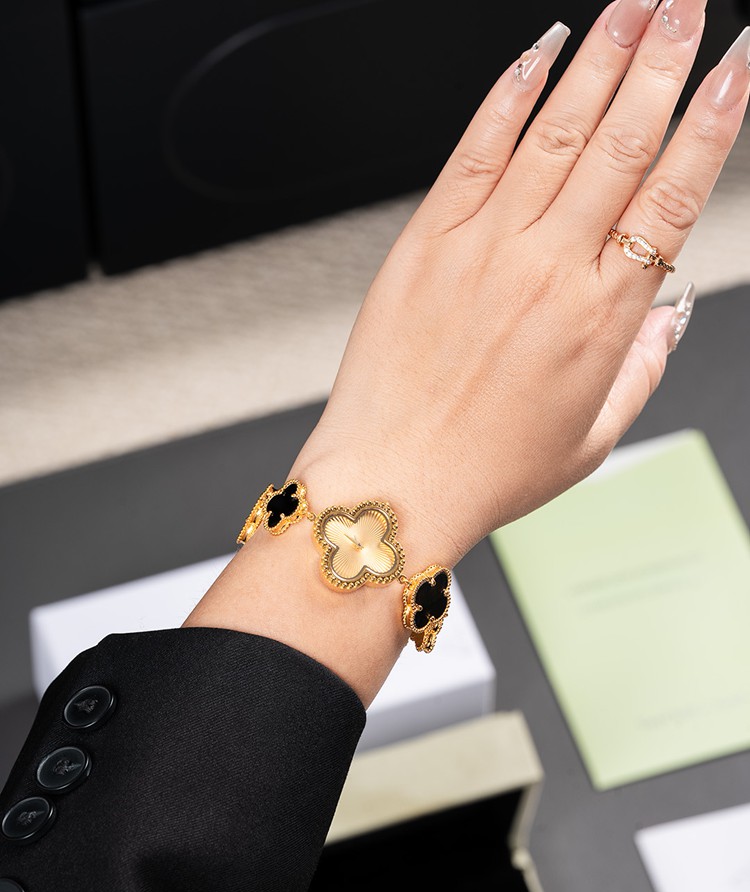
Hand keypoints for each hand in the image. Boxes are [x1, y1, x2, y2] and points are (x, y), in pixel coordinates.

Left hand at [291, 0, 747, 571]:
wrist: (394, 483)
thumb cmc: (485, 470)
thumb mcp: (591, 437)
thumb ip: (642, 367)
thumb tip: (669, 313)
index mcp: (601, 318)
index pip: (672, 194)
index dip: (713, 120)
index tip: (737, 65)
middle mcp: (548, 269)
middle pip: (623, 142)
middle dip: (665, 59)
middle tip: (690, 4)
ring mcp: (484, 248)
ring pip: (557, 131)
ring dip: (603, 57)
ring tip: (637, 3)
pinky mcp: (427, 242)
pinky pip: (476, 148)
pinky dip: (512, 92)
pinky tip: (541, 52)